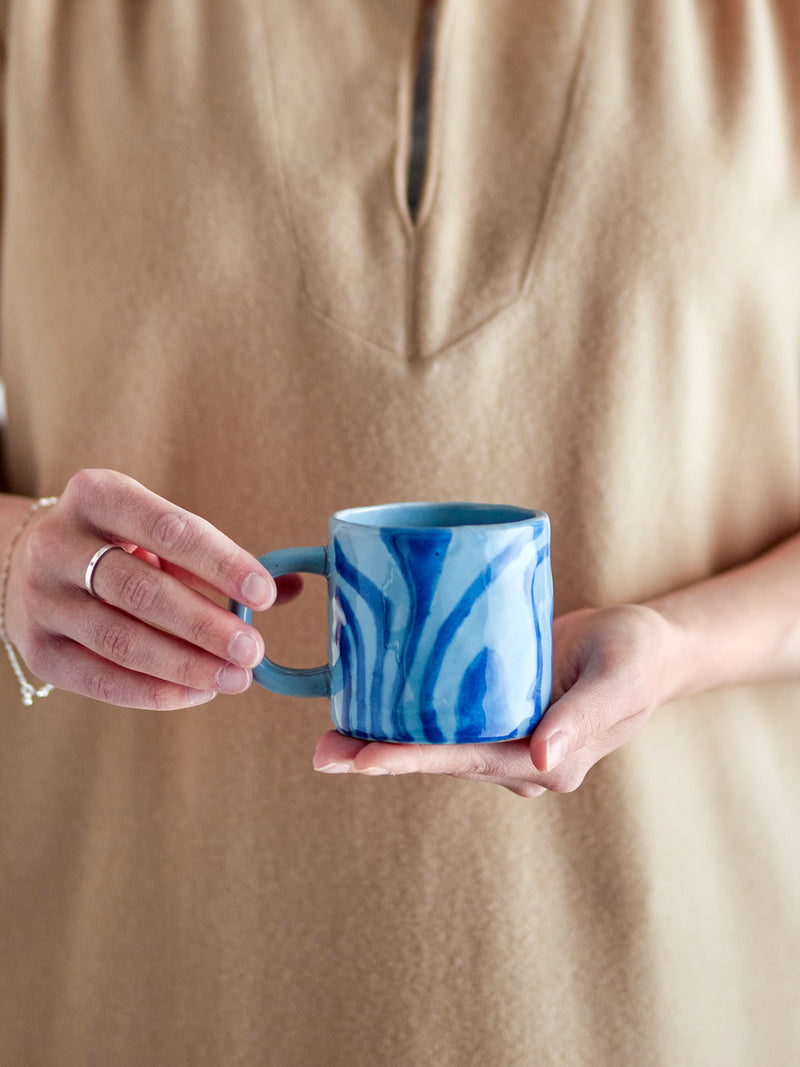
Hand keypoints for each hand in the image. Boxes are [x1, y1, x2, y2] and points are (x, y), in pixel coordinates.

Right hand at [3, 468, 299, 708]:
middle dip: (205, 625)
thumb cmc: (119, 546)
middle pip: (141, 590)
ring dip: (186, 665)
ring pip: (120, 639)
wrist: (30, 565)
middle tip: (254, 650)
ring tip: (236, 677)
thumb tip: (292, 587)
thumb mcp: (159, 534)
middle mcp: (60, 542)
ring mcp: (41, 598)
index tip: (264, 592)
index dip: (220, 562)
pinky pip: (100, 679)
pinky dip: (155, 691)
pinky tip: (198, 693)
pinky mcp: (36, 648)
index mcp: (98, 495)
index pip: (168, 528)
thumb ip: (219, 560)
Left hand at [313, 604, 672, 796]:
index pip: (466, 760)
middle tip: (321, 755)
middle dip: (379, 758)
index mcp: (548, 762)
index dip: (412, 759)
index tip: (361, 760)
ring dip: (382, 741)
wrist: (645, 645)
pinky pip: (446, 719)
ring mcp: (505, 738)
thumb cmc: (638, 656)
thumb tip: (541, 764)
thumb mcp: (618, 677)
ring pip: (435, 742)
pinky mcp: (496, 711)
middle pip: (439, 758)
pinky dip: (406, 715)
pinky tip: (367, 706)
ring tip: (326, 740)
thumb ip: (583, 718)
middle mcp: (518, 759)